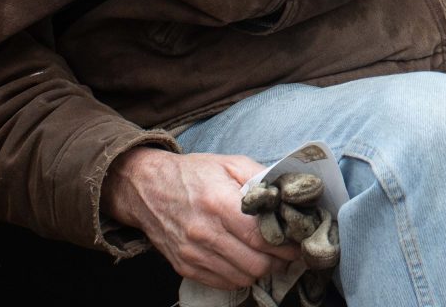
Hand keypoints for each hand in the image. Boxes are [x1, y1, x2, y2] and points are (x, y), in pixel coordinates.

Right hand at [104, 147, 298, 290]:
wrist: (146, 188)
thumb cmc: (193, 174)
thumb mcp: (230, 163)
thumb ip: (262, 178)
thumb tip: (290, 194)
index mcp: (219, 204)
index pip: (262, 237)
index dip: (287, 244)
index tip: (299, 242)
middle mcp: (204, 233)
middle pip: (256, 263)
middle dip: (279, 260)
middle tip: (287, 250)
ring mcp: (193, 254)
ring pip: (242, 277)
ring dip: (262, 270)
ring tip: (269, 256)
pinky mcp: (185, 266)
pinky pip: (223, 282)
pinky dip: (240, 275)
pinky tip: (245, 260)